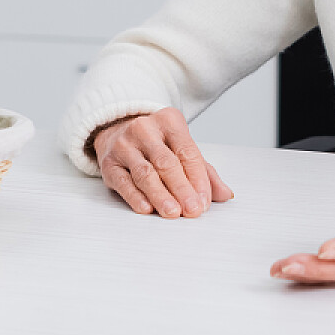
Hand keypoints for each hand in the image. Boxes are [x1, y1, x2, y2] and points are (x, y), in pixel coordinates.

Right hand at [91, 107, 233, 217]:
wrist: (116, 129)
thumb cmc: (155, 143)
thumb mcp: (181, 147)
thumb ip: (204, 171)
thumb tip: (225, 194)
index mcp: (169, 121)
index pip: (187, 151)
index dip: (198, 178)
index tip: (205, 201)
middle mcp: (145, 129)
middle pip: (166, 163)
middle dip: (182, 189)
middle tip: (193, 210)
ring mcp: (124, 145)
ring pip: (145, 173)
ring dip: (161, 195)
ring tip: (173, 212)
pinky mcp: (109, 163)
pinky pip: (123, 182)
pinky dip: (136, 197)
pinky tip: (147, 208)